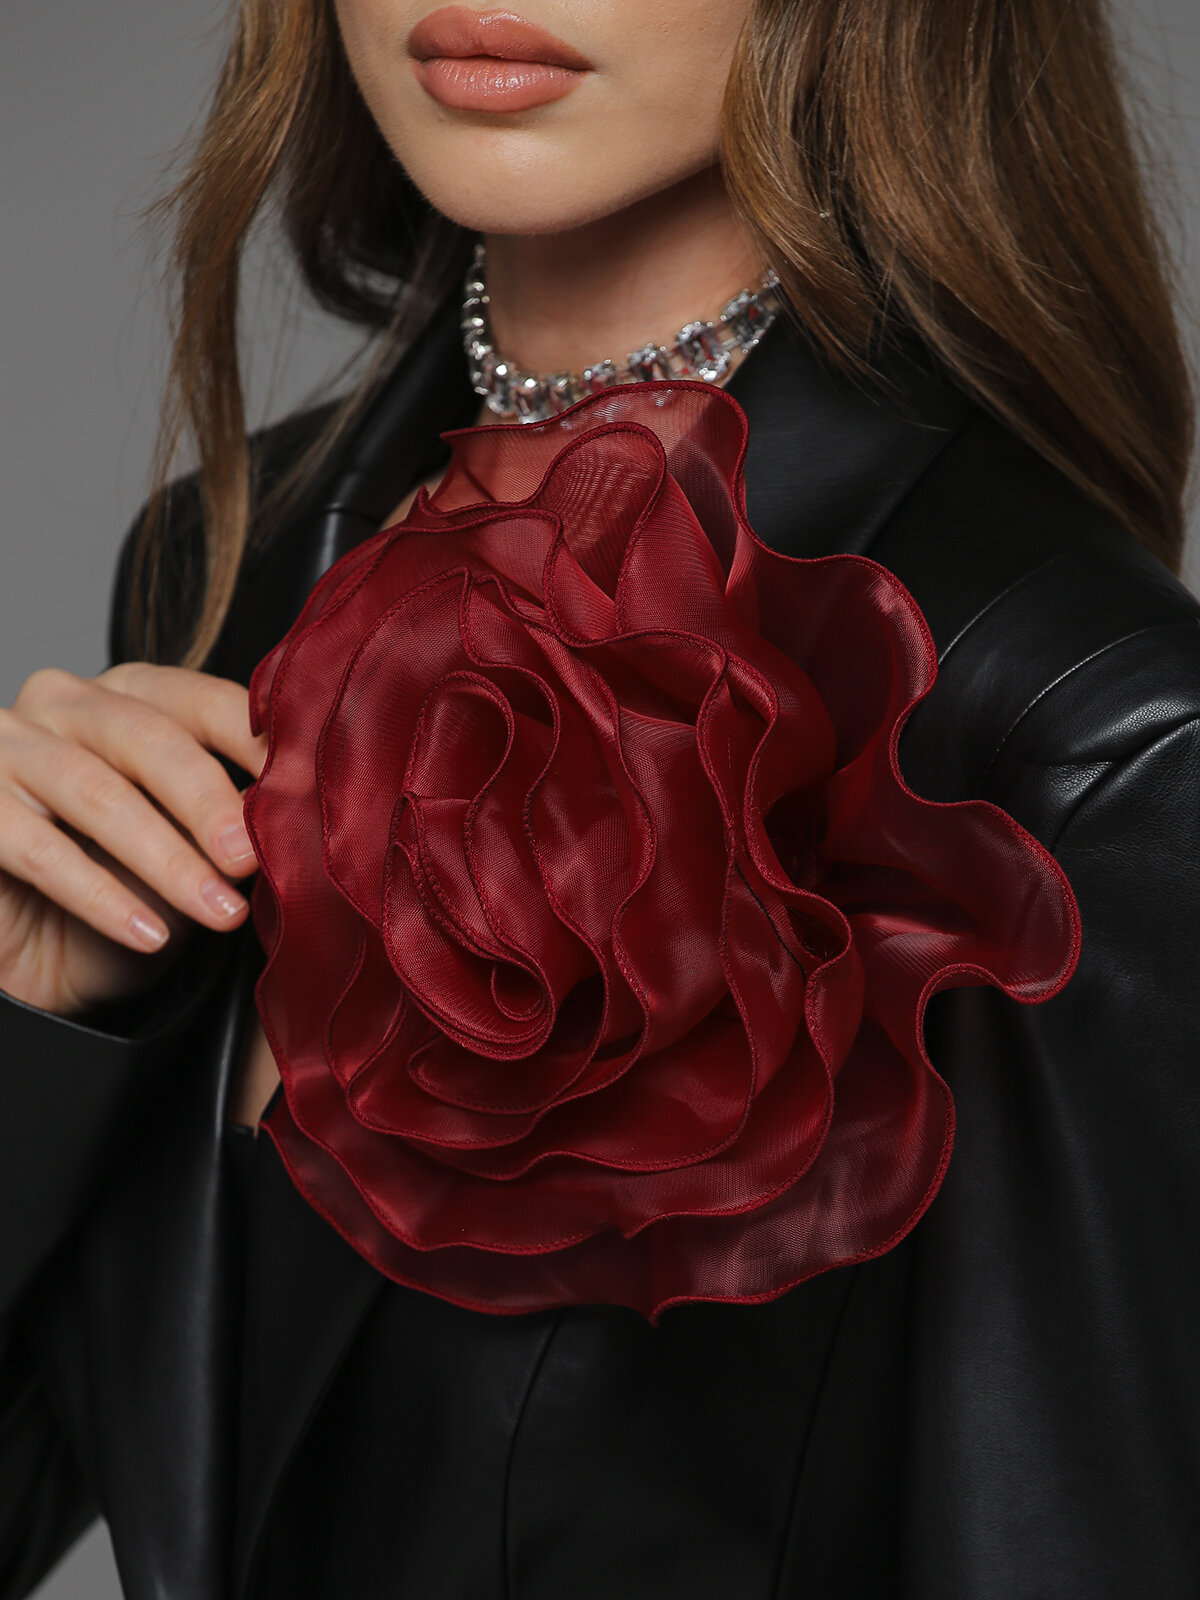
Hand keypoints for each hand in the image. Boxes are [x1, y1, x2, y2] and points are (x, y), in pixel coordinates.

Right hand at [0, 662, 267, 1016]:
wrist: (41, 964)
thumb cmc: (125, 896)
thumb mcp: (194, 856)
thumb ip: (235, 823)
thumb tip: (299, 812)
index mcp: (131, 698)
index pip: (198, 698)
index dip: (252, 738)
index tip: (305, 784)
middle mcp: (65, 705)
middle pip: (146, 737)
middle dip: (207, 800)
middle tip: (250, 857)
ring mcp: (7, 748)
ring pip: (95, 793)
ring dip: (165, 858)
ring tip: (219, 911)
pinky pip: (36, 847)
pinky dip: (99, 894)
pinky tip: (149, 932)